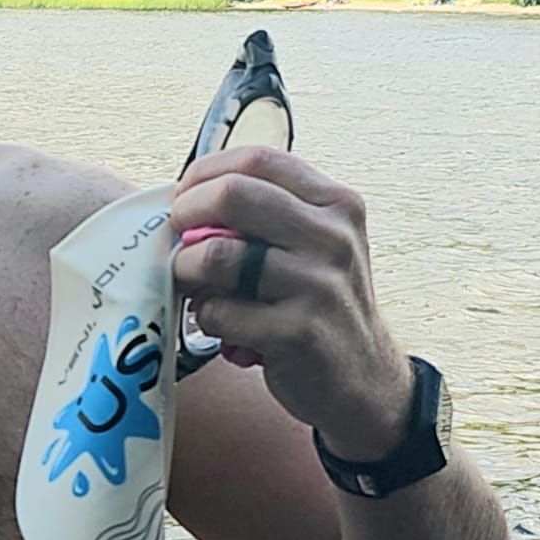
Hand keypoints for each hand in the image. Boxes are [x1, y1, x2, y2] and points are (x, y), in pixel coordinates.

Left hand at [171, 146, 413, 458]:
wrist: (363, 381)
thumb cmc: (318, 303)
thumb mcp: (313, 245)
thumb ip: (265, 215)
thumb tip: (185, 198)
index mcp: (335, 204)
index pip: (257, 159)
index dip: (205, 173)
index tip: (183, 197)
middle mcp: (333, 237)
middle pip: (232, 195)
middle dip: (186, 213)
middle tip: (176, 238)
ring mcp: (319, 285)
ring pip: (217, 255)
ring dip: (187, 271)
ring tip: (195, 286)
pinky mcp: (298, 333)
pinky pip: (218, 312)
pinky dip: (205, 318)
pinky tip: (220, 325)